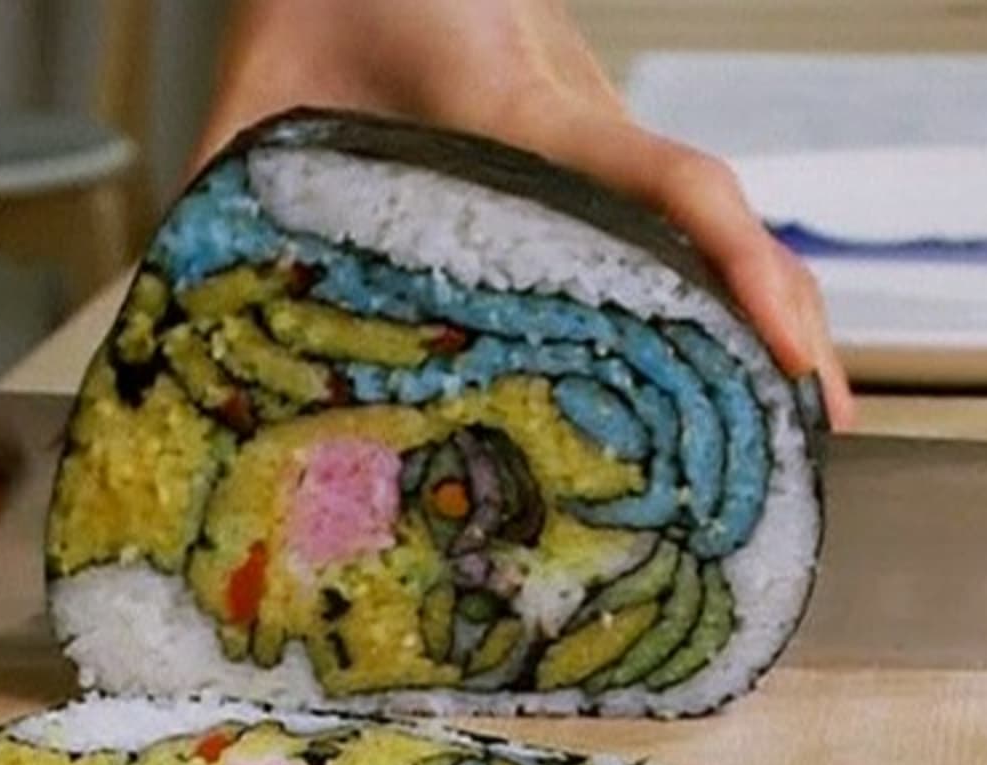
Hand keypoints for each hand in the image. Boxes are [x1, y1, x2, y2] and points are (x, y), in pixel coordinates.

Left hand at [193, 0, 855, 429]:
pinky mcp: (580, 134)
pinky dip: (708, 276)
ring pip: (710, 218)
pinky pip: (665, 212)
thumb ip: (226, 204)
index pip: (670, 186)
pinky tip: (704, 353)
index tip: (786, 356)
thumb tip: (170, 323)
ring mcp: (596, 128)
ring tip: (786, 420)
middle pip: (723, 221)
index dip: (742, 270)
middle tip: (816, 436)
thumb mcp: (265, 105)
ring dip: (764, 307)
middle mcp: (588, 125)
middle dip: (787, 324)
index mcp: (525, 114)